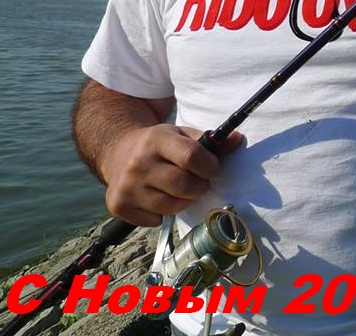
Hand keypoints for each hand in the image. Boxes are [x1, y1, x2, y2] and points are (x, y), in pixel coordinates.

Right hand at [101, 124, 242, 226]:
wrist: (119, 153)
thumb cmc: (160, 145)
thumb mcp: (182, 134)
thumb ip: (210, 141)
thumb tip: (237, 140)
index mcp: (156, 139)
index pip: (191, 157)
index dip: (209, 166)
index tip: (210, 168)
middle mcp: (138, 163)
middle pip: (184, 186)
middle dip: (200, 187)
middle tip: (199, 182)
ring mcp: (126, 186)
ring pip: (171, 207)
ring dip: (183, 201)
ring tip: (179, 189)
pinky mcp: (118, 206)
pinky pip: (155, 220)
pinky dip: (163, 214)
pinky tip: (157, 197)